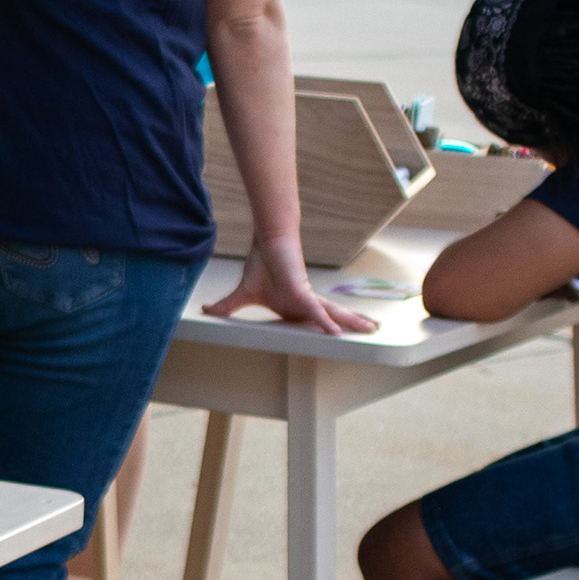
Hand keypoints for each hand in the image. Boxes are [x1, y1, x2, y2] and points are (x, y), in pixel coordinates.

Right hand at [200, 235, 377, 333]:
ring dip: (351, 323)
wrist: (266, 241)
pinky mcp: (301, 293)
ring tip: (371, 330)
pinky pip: (315, 312)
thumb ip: (227, 307)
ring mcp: (306, 298)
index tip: (342, 338)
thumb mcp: (243, 294)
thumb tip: (205, 311)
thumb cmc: (260, 263)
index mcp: (295, 306)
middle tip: (372, 330)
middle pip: (333, 316)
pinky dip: (326, 323)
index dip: (329, 327)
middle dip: (352, 324)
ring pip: (332, 315)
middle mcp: (306, 302)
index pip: (317, 320)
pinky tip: (336, 334)